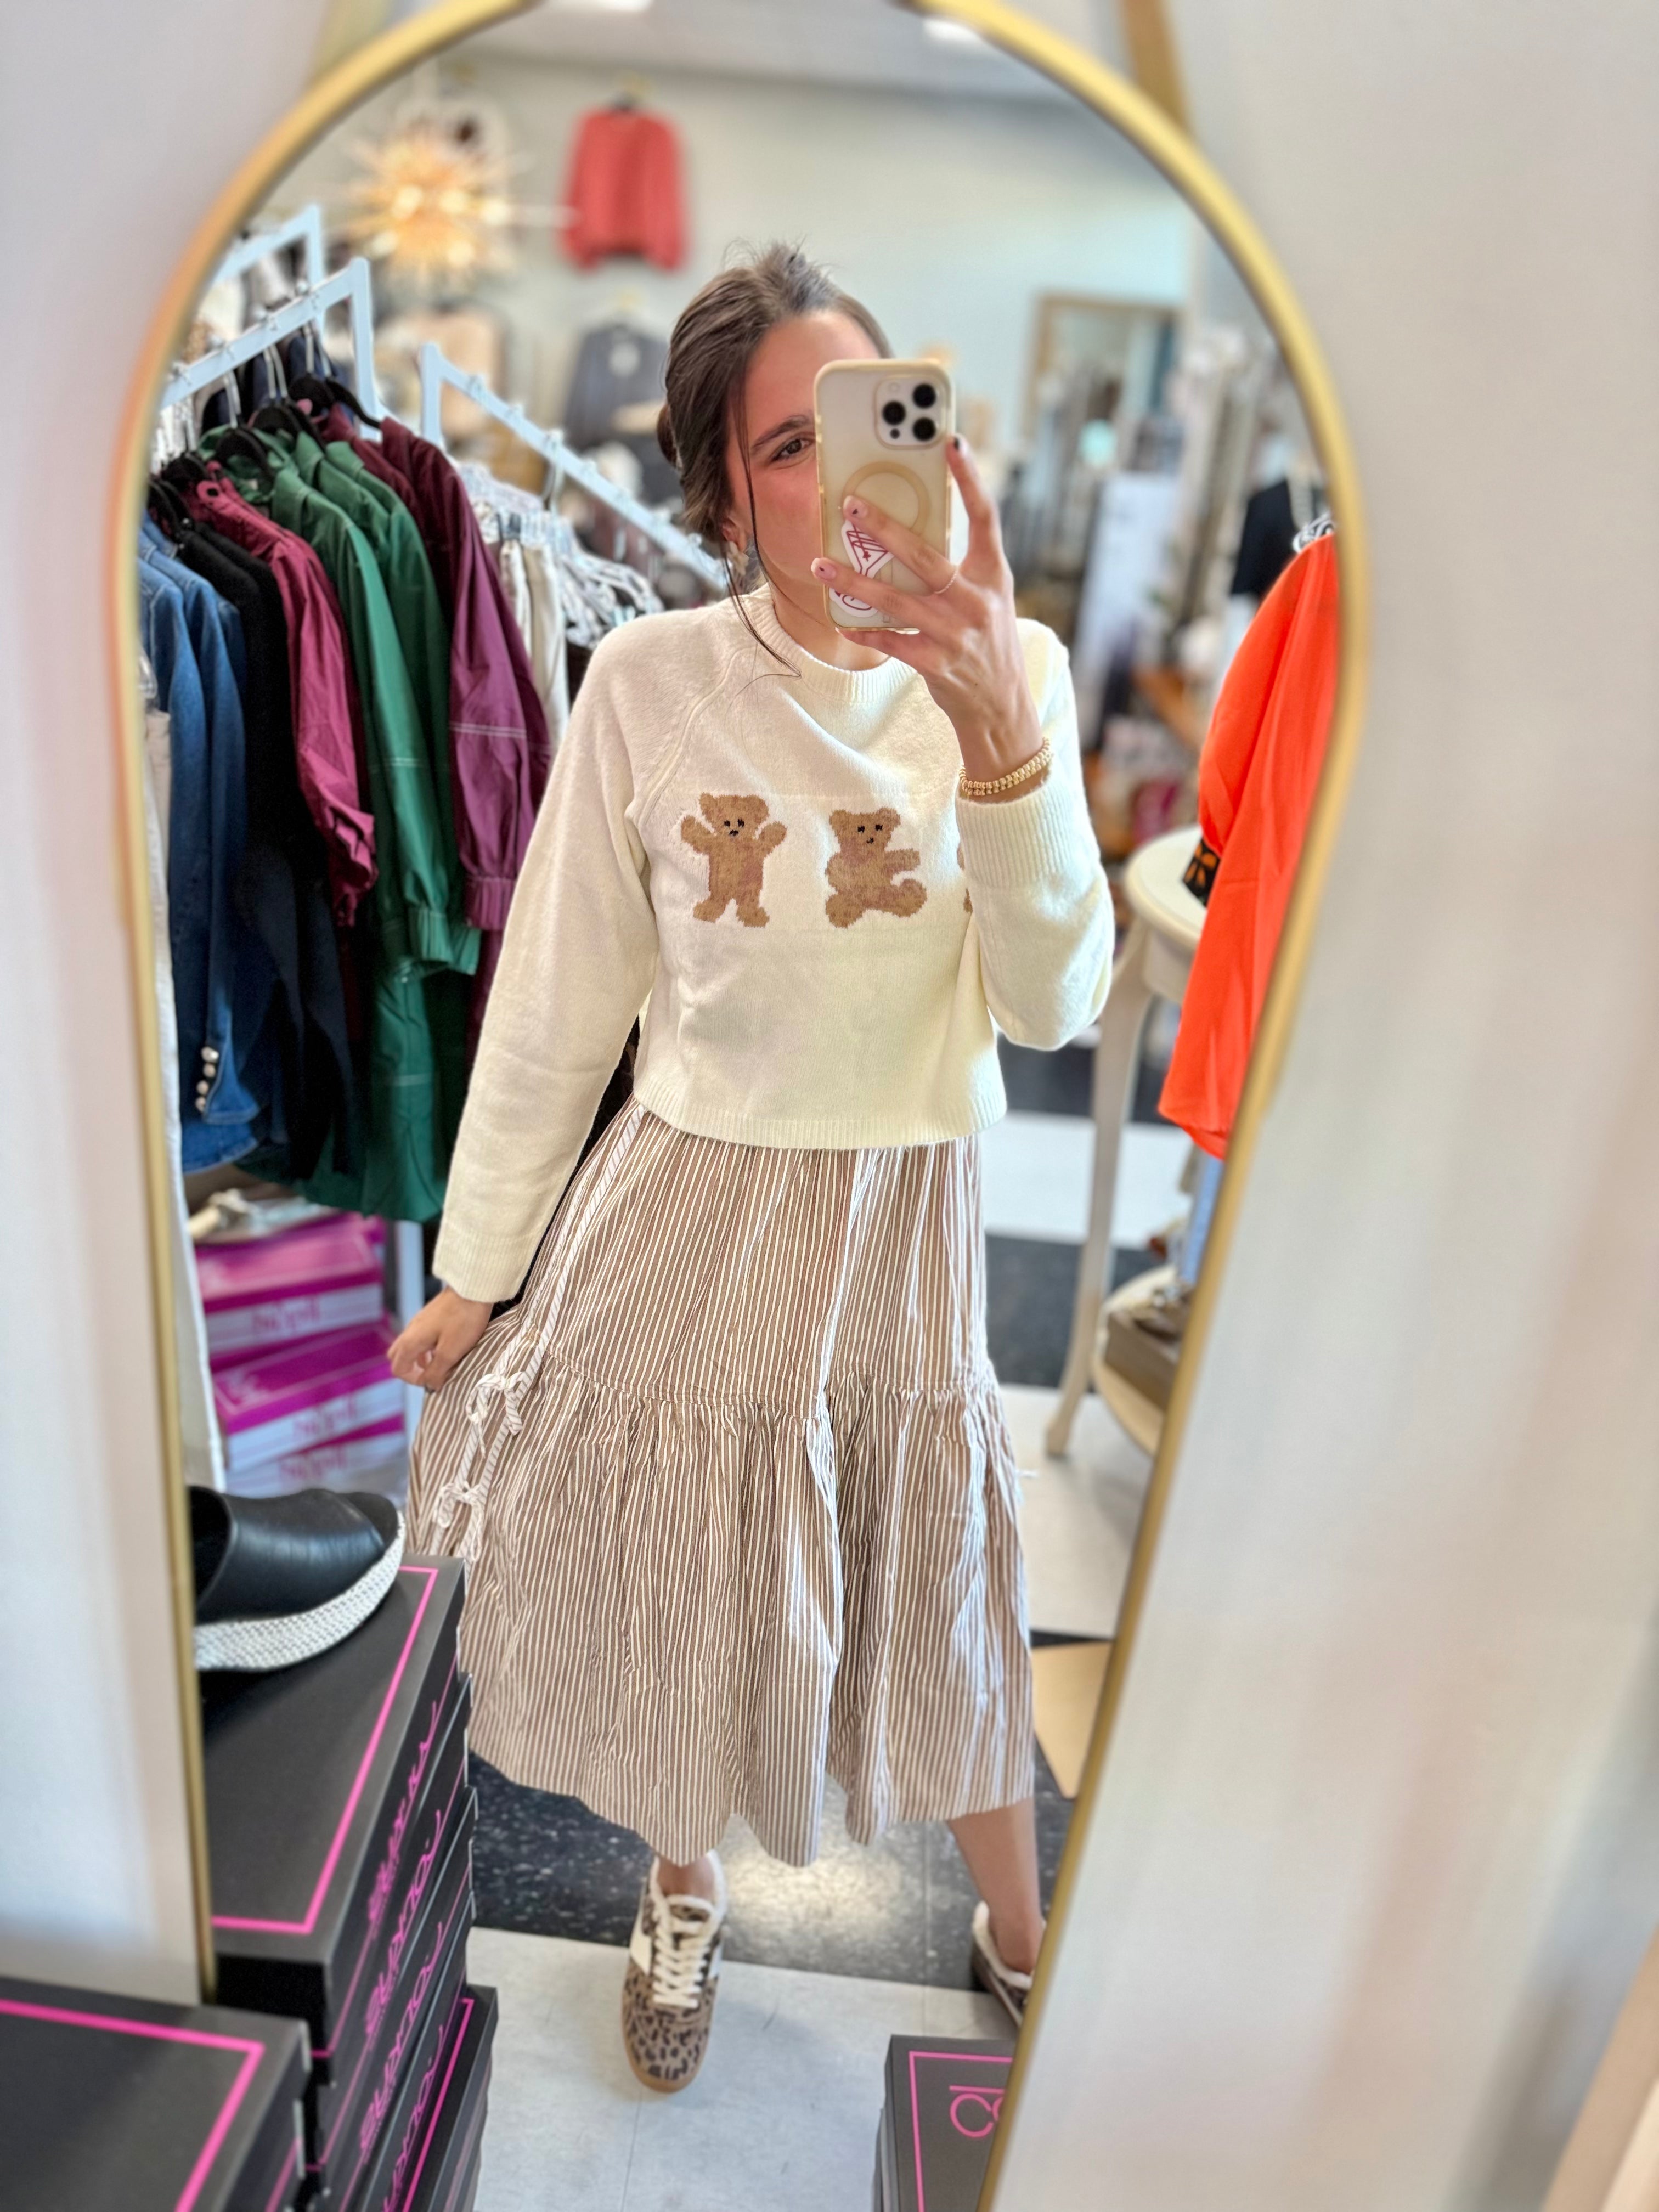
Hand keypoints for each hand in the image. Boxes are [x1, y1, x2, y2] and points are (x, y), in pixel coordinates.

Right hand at [388, 1288, 492, 1391]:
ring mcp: (419, 1322)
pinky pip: (421, 1337)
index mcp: (411, 1341)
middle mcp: (410, 1331)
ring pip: (410, 1347)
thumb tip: (430, 1386)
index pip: (398, 1369)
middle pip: (399, 1357)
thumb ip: (437, 1372)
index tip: (434, 1380)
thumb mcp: (451, 1352)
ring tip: (444, 1362)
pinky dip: (428, 1347)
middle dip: (413, 1369)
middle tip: (434, 1373)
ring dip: (422, 1359)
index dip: (413, 1380)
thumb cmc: (463, 1320)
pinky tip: (447, 1347)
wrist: (473, 1288)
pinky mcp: (429, 1317)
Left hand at [809, 437, 1044, 789]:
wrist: (1001, 706)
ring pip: (897, 600)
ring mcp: (956, 634)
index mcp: (993, 575)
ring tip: (821, 563)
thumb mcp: (989, 598)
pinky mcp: (936, 663)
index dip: (970, 478)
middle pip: (926, 556)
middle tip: (851, 506)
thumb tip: (911, 531)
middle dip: (885, 529)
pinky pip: (891, 641)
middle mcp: (977, 601)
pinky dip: (865, 630)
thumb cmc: (988, 642)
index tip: (951, 442)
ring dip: (854, 581)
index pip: (985, 516)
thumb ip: (962, 567)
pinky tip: (841, 620)